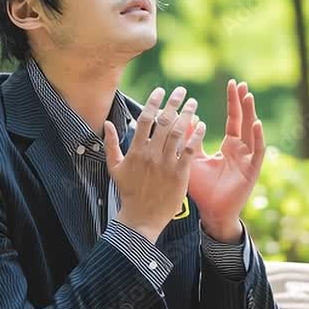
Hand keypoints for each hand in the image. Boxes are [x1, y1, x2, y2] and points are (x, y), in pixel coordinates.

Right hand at [105, 86, 206, 242]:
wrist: (142, 217)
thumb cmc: (128, 192)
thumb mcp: (115, 168)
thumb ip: (111, 144)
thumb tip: (107, 123)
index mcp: (136, 150)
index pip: (146, 119)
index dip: (154, 102)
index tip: (161, 90)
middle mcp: (151, 154)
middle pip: (164, 121)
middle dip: (174, 102)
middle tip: (182, 91)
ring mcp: (166, 164)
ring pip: (178, 132)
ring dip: (187, 114)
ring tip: (193, 103)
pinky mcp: (179, 174)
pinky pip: (189, 150)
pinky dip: (196, 135)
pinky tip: (201, 125)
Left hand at [187, 79, 265, 241]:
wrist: (211, 214)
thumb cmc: (203, 189)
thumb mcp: (193, 159)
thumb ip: (189, 140)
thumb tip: (185, 118)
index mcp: (229, 147)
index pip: (232, 119)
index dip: (232, 103)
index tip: (231, 84)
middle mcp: (241, 150)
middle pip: (244, 121)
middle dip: (242, 103)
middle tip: (241, 84)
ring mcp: (248, 160)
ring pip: (252, 132)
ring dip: (251, 114)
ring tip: (248, 96)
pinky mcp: (252, 171)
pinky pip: (257, 151)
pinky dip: (257, 137)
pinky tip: (256, 123)